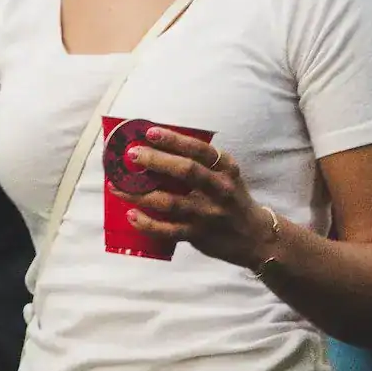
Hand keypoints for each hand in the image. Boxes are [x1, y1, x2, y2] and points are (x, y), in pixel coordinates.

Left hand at [112, 127, 276, 268]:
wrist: (255, 238)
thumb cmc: (231, 199)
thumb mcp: (226, 175)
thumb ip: (201, 163)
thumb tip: (155, 146)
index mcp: (226, 169)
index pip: (200, 150)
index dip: (174, 140)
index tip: (150, 132)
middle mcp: (220, 190)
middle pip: (186, 171)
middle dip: (156, 161)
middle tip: (131, 155)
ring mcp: (208, 214)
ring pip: (170, 202)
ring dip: (140, 194)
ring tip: (116, 185)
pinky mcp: (198, 235)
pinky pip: (168, 230)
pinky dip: (147, 224)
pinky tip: (131, 215)